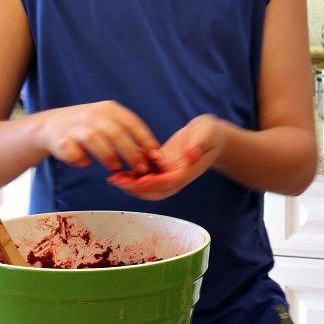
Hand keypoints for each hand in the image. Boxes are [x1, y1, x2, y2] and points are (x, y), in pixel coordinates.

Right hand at [41, 100, 159, 173]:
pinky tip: (85, 163)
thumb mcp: (108, 123)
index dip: (145, 139)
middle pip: (115, 133)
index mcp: (109, 109)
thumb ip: (127, 136)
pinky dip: (80, 159)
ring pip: (94, 139)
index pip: (132, 122)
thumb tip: (151, 156)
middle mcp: (93, 114)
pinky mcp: (61, 139)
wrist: (51, 125)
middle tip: (140, 169)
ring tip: (116, 169)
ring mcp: (76, 125)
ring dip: (107, 156)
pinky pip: (72, 150)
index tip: (155, 155)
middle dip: (131, 153)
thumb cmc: (88, 127)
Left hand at [107, 114, 223, 200]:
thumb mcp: (206, 133)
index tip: (140, 180)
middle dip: (137, 188)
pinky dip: (132, 175)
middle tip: (119, 181)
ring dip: (131, 184)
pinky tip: (119, 169)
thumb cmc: (209, 133)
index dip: (155, 183)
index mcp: (188, 170)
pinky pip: (145, 175)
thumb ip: (198, 144)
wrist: (209, 135)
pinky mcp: (161, 166)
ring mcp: (168, 173)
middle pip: (156, 190)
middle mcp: (177, 176)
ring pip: (148, 185)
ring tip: (114, 178)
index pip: (171, 181)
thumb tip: (192, 155)